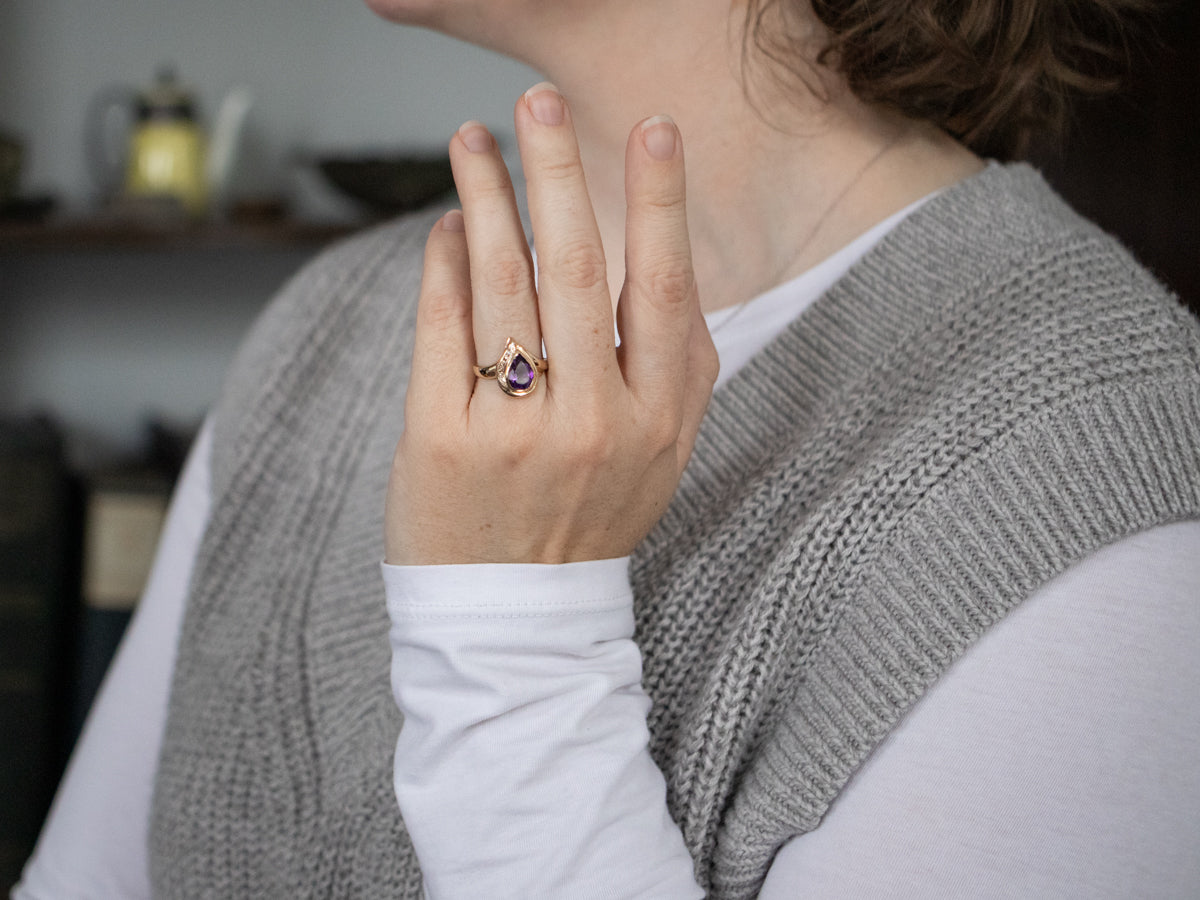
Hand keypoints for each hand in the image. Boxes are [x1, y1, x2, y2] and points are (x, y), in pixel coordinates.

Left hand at [385, 83, 717, 565]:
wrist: (514, 615)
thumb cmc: (589, 519)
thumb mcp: (663, 458)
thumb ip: (681, 369)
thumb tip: (671, 262)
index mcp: (656, 421)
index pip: (665, 291)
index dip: (661, 205)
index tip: (656, 132)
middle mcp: (590, 423)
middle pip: (577, 270)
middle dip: (557, 172)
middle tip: (538, 102)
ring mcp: (511, 431)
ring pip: (501, 286)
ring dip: (486, 199)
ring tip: (473, 141)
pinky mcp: (440, 439)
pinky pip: (440, 327)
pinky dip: (442, 264)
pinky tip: (450, 223)